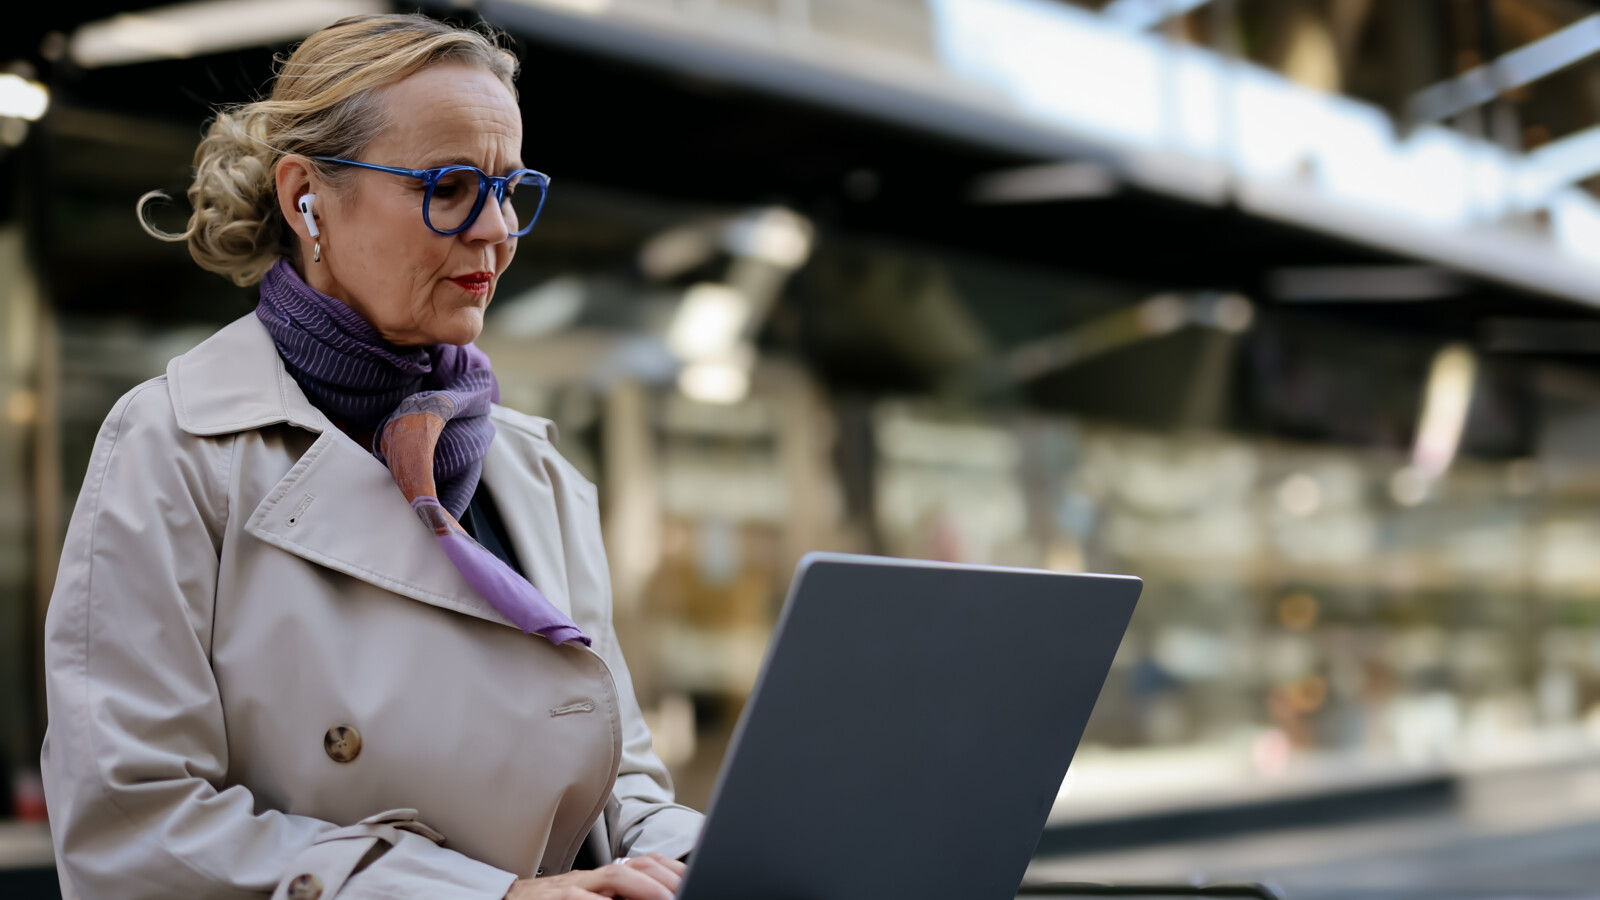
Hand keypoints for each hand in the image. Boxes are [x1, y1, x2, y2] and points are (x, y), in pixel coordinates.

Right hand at [504, 854, 686, 899]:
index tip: (693, 881)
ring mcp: (573, 887)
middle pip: (638, 867)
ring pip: (614, 878)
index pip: (646, 865)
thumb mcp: (589, 897)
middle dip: (666, 880)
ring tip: (665, 898)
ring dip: (644, 888)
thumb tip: (656, 894)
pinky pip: (580, 898)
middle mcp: (592, 877)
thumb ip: (617, 895)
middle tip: (685, 892)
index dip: (672, 872)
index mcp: (604, 877)